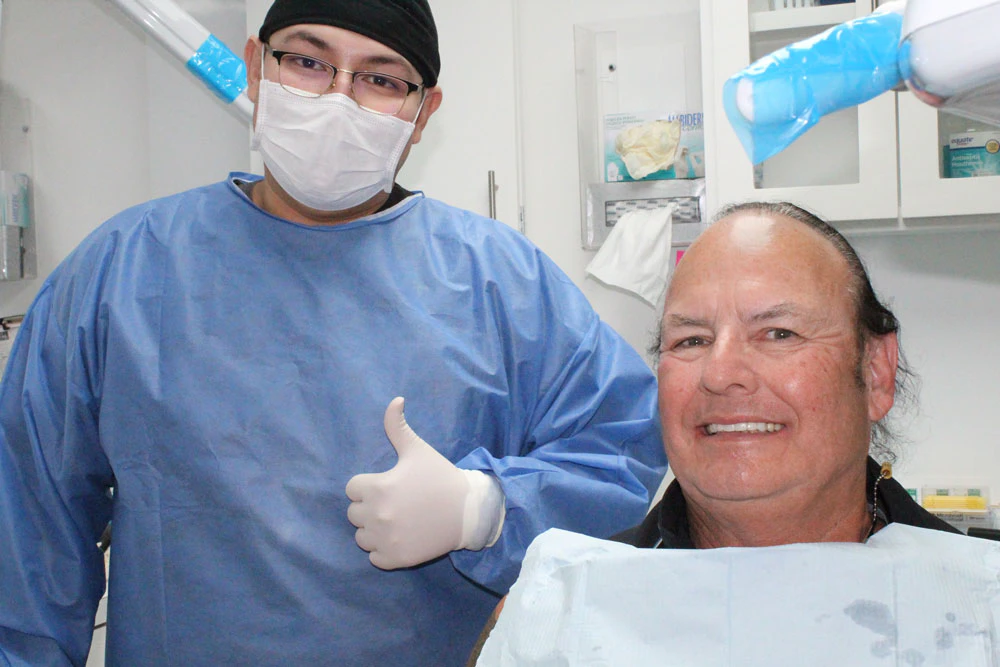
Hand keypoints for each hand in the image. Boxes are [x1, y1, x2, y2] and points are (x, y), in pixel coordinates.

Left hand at [346, 397, 504, 568]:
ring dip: (374, 531)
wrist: (470, 511)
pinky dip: (384, 551)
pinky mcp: (396, 559)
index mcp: (377, 488)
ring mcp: (386, 539)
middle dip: (369, 508)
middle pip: (354, 514)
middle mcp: (377, 515)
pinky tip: (400, 538)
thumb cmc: (440, 477)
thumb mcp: (418, 450)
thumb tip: (395, 400)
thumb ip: (398, 426)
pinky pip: (374, 557)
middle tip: (394, 503)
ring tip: (396, 521)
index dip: (368, 485)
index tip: (388, 485)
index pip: (352, 489)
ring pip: (362, 537)